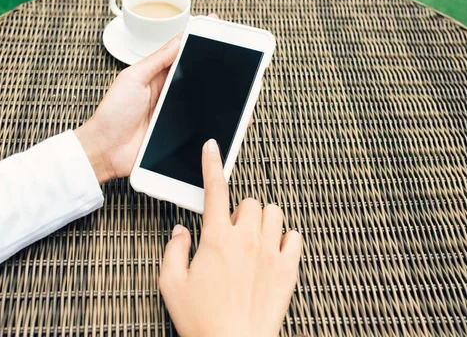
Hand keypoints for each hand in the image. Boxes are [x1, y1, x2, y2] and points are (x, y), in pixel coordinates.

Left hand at [76, 15, 232, 183]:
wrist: (105, 149)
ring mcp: (176, 114)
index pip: (183, 55)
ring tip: (240, 90)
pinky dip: (213, 122)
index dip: (199, 43)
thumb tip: (178, 41)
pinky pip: (201, 126)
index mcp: (158, 76)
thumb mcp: (132, 79)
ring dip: (219, 98)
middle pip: (198, 79)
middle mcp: (169, 93)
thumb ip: (156, 61)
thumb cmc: (113, 113)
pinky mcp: (180, 134)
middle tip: (238, 61)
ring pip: (204, 102)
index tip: (216, 29)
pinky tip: (226, 120)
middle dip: (217, 71)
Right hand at [159, 139, 302, 336]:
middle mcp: (247, 239)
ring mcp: (271, 252)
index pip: (215, 190)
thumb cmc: (201, 320)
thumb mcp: (171, 285)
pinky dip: (285, 238)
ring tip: (252, 241)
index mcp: (217, 239)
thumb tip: (181, 231)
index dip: (212, 164)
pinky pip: (295, 236)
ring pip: (273, 212)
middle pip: (249, 201)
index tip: (213, 147)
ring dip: (261, 220)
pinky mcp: (289, 269)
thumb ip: (173, 250)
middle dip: (238, 212)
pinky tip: (273, 251)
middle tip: (229, 235)